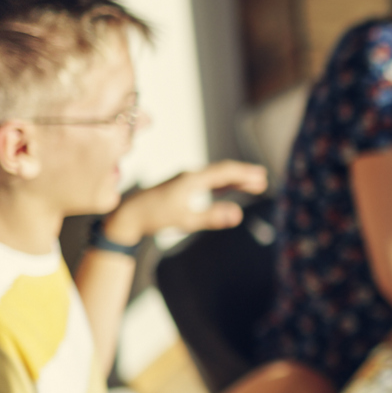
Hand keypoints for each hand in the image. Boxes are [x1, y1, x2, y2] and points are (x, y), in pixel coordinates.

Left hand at [105, 161, 267, 243]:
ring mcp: (185, 180)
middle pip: (222, 172)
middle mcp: (189, 175)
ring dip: (234, 180)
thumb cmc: (154, 217)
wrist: (128, 214)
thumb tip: (237, 215)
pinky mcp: (181, 187)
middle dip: (243, 176)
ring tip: (253, 185)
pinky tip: (229, 189)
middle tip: (263, 179)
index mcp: (191, 179)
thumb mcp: (185, 220)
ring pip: (215, 177)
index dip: (244, 174)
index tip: (261, 177)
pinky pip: (207, 182)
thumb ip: (212, 217)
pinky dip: (222, 185)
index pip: (224, 172)